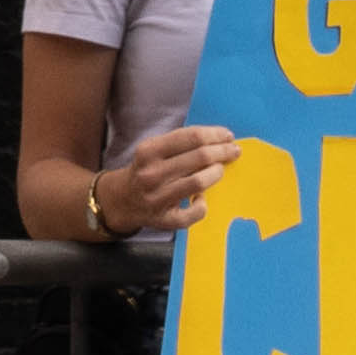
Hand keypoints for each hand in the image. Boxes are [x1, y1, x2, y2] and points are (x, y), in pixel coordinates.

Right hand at [78, 122, 243, 246]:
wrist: (122, 201)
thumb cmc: (146, 170)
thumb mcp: (153, 150)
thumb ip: (180, 143)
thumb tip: (219, 139)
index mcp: (148, 151)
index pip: (191, 137)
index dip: (215, 135)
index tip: (228, 136)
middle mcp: (151, 174)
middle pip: (199, 157)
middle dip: (223, 152)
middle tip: (233, 151)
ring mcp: (157, 198)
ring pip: (199, 182)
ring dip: (216, 173)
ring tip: (220, 170)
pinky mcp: (164, 219)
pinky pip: (194, 213)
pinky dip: (203, 205)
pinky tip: (200, 199)